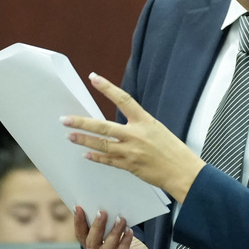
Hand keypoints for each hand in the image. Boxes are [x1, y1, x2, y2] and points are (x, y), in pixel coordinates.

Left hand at [62, 73, 205, 201]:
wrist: (182, 171)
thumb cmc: (172, 149)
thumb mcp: (157, 129)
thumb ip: (137, 126)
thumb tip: (118, 126)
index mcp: (145, 121)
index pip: (123, 99)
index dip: (107, 88)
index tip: (93, 77)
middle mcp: (136, 134)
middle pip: (103, 126)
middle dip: (82, 123)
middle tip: (65, 119)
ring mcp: (131, 151)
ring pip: (102, 145)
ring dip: (84, 140)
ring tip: (70, 136)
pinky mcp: (130, 166)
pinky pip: (108, 161)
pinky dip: (96, 157)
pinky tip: (86, 154)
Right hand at [79, 207, 169, 248]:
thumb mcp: (123, 239)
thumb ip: (113, 230)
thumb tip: (108, 212)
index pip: (82, 236)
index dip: (79, 222)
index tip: (79, 208)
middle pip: (91, 243)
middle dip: (96, 226)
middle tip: (102, 212)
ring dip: (113, 233)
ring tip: (121, 220)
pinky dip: (124, 243)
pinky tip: (130, 233)